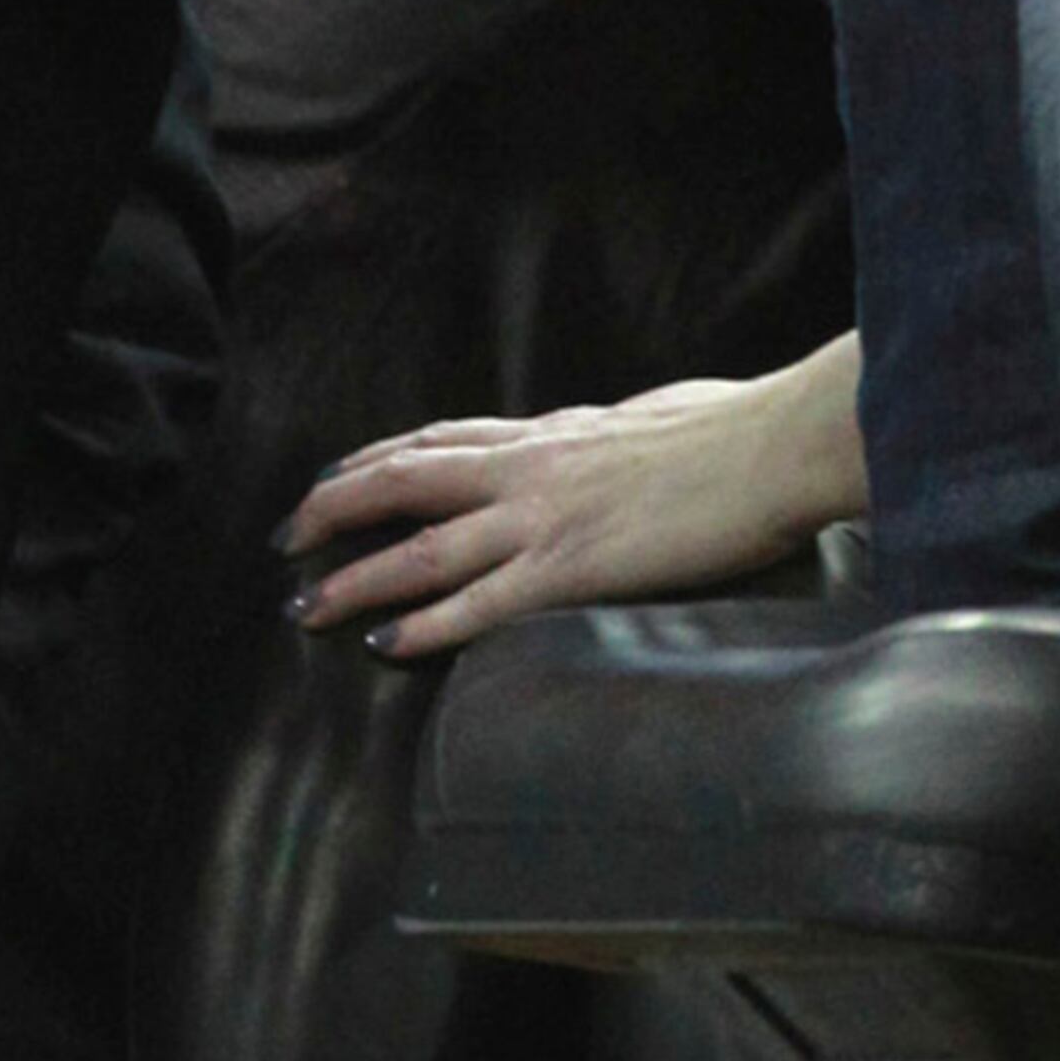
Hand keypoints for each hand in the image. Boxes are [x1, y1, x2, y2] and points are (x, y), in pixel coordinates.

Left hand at [281, 355, 866, 653]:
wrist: (773, 446)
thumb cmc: (734, 428)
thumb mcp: (655, 415)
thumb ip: (617, 432)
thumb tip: (625, 429)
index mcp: (551, 432)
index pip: (438, 439)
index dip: (375, 460)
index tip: (333, 477)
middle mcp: (528, 466)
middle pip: (401, 480)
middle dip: (333, 509)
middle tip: (286, 541)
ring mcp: (543, 518)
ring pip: (418, 546)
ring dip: (353, 578)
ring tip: (304, 606)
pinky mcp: (570, 568)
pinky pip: (476, 602)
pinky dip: (421, 625)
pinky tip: (385, 645)